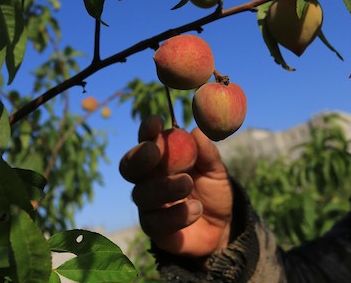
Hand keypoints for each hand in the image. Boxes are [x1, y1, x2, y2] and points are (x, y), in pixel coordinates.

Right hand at [119, 116, 232, 257]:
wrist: (222, 226)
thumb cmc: (213, 191)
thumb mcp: (216, 170)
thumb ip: (207, 153)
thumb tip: (197, 131)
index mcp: (161, 159)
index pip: (147, 141)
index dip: (147, 130)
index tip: (157, 121)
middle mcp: (148, 179)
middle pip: (129, 166)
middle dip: (138, 157)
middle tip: (154, 152)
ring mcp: (148, 204)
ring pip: (141, 194)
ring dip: (163, 187)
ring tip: (188, 183)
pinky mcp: (153, 228)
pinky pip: (154, 221)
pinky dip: (175, 215)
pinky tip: (196, 209)